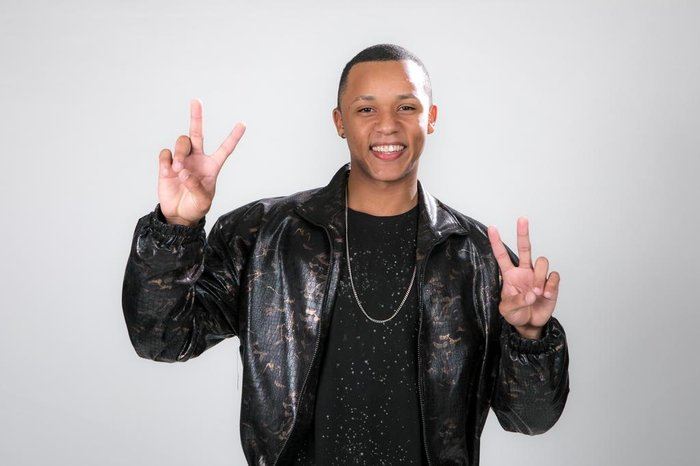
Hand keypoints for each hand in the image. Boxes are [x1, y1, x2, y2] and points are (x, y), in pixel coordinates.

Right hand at [158, 99, 245, 225]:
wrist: (179, 215)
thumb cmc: (196, 207)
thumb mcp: (203, 200)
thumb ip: (196, 186)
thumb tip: (184, 172)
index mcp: (212, 166)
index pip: (225, 149)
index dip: (233, 137)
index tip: (243, 124)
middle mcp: (197, 158)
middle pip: (196, 133)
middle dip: (196, 116)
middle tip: (196, 101)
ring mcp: (182, 160)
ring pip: (181, 142)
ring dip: (181, 152)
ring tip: (180, 169)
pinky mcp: (167, 165)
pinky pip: (165, 153)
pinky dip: (167, 160)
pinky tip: (169, 170)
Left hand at [487, 218, 559, 339]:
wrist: (530, 324)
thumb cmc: (515, 314)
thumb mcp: (507, 310)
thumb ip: (516, 301)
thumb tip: (531, 294)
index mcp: (510, 275)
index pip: (502, 255)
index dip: (496, 242)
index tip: (492, 228)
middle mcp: (524, 271)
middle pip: (525, 248)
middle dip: (523, 233)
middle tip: (522, 219)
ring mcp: (538, 276)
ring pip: (542, 262)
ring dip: (540, 277)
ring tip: (537, 293)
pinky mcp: (550, 283)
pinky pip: (554, 276)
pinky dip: (550, 286)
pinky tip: (546, 296)